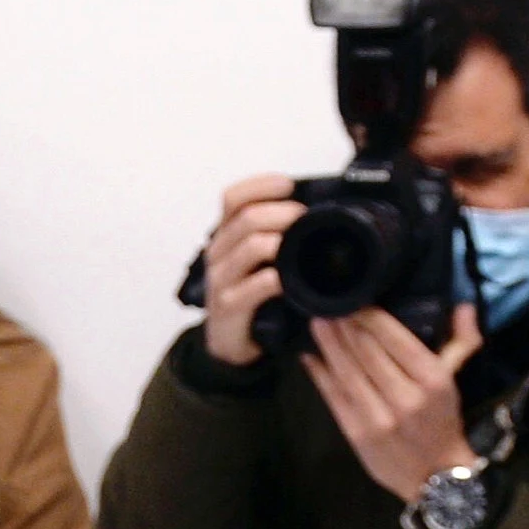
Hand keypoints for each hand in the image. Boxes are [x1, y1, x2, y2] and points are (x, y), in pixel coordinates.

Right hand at [199, 176, 302, 368]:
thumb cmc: (248, 297)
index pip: (232, 198)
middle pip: (245, 218)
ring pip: (252, 247)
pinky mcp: (229, 306)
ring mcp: (221, 281)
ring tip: (302, 245)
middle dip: (282, 212)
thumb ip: (271, 236)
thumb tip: (311, 212)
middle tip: (305, 218)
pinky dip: (278, 278)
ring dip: (282, 241)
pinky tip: (289, 280)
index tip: (289, 184)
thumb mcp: (254, 262)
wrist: (227, 344)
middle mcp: (217, 254)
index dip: (260, 185)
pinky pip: (258, 284)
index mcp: (224, 237)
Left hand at [301, 305, 484, 503]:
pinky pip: (333, 397)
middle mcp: (404, 397)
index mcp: (431, 379)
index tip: (354, 297)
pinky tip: (309, 355)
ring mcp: (377, 417)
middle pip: (365, 351)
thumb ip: (462, 340)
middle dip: (344, 324)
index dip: (369, 317)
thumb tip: (463, 303)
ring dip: (328, 344)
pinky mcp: (356, 433)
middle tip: (327, 301)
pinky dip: (319, 374)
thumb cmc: (444, 420)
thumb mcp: (457, 379)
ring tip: (316, 320)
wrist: (434, 475)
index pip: (395, 339)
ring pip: (346, 371)